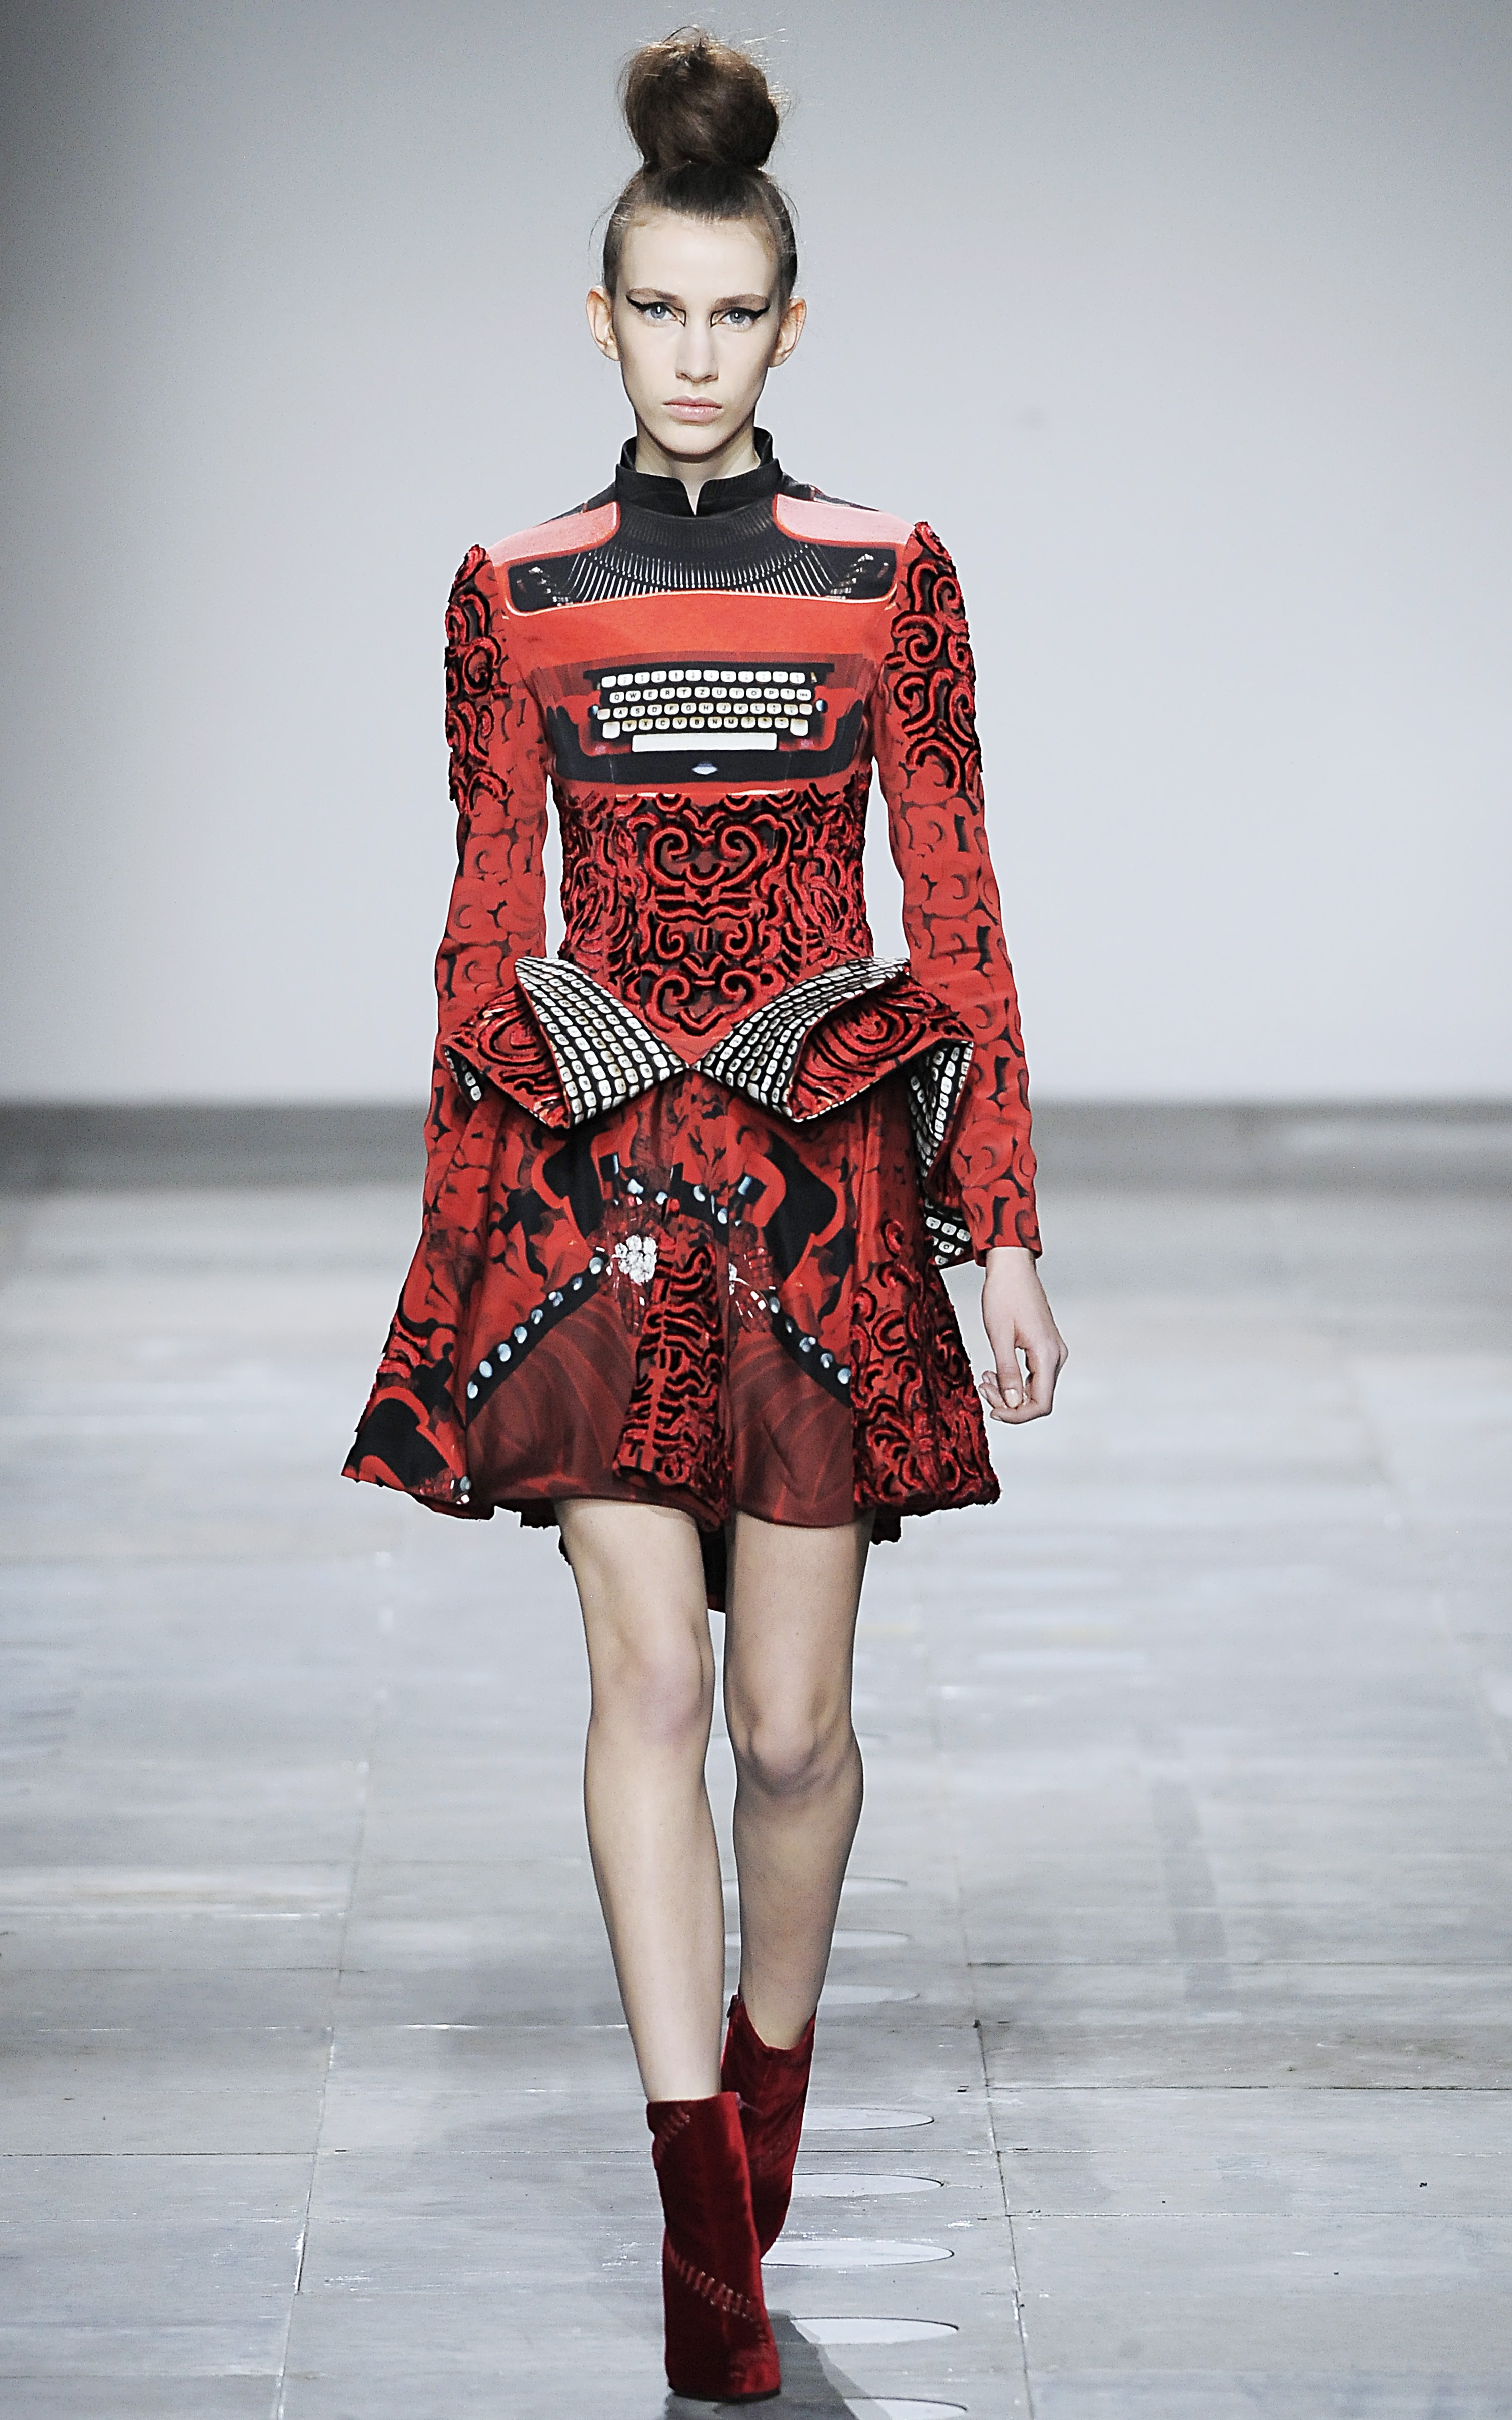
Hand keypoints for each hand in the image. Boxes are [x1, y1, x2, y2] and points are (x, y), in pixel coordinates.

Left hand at [979, 1246, 1066, 1423]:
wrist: (1012, 1267)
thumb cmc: (1003, 1296)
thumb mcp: (999, 1335)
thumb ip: (1007, 1371)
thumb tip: (1012, 1403)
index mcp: (1047, 1355)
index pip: (1041, 1404)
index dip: (1017, 1416)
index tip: (992, 1412)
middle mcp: (1056, 1356)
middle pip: (1038, 1399)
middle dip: (1008, 1402)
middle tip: (982, 1387)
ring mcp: (1052, 1352)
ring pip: (1034, 1388)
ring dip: (1009, 1390)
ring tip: (985, 1377)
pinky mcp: (1045, 1347)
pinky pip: (1032, 1375)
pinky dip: (1013, 1379)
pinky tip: (994, 1371)